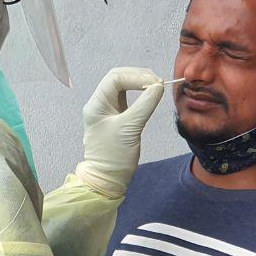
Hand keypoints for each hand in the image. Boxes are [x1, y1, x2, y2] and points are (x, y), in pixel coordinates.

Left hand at [75, 67, 165, 197]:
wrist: (107, 179)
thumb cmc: (115, 157)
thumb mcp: (130, 129)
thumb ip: (145, 105)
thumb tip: (159, 86)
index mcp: (96, 105)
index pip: (115, 78)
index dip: (136, 76)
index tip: (156, 83)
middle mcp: (99, 103)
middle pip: (118, 78)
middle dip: (138, 76)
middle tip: (158, 83)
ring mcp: (108, 109)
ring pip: (123, 86)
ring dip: (140, 82)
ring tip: (157, 87)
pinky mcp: (117, 116)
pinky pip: (127, 97)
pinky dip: (139, 93)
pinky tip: (151, 94)